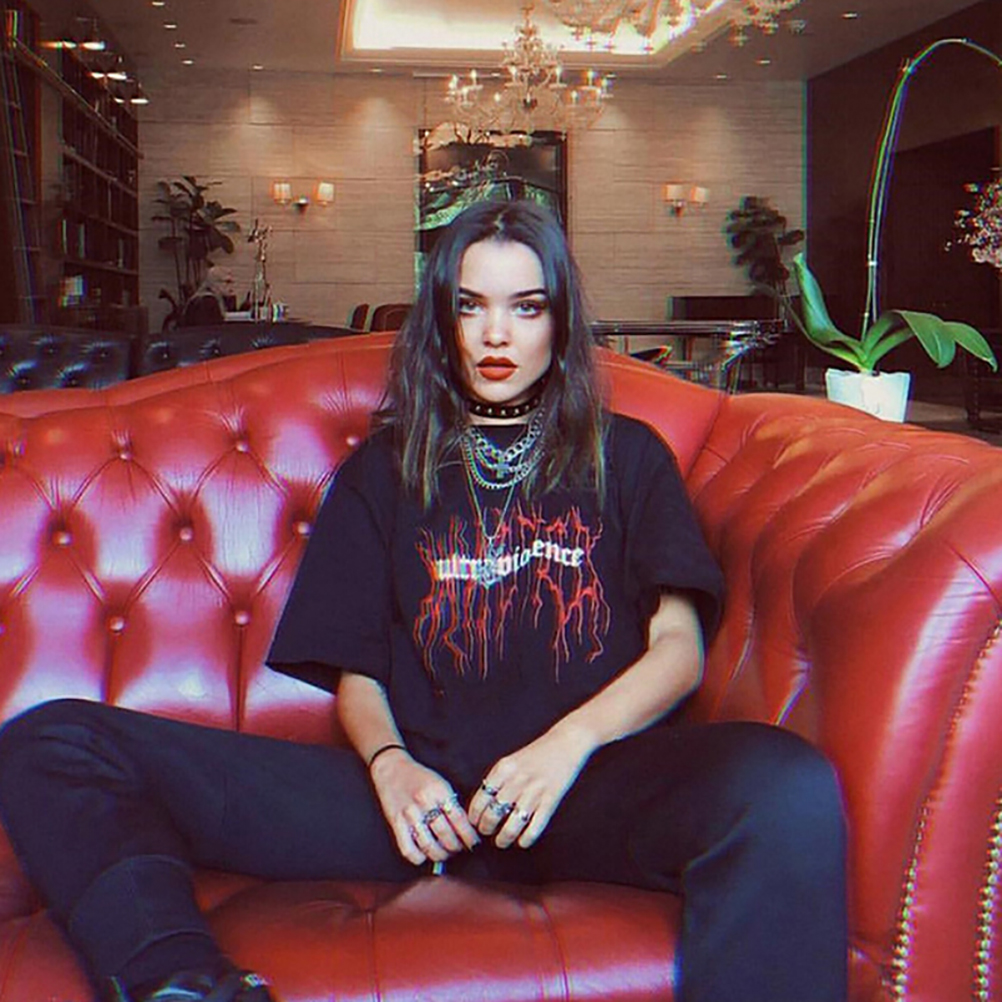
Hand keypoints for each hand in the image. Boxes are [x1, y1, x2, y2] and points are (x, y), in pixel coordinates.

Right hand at [369, 748, 480, 864]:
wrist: (392, 769)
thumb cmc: (419, 777)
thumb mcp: (440, 783)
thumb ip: (452, 803)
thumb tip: (466, 828)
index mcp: (439, 790)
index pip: (459, 819)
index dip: (469, 836)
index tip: (473, 842)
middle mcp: (424, 802)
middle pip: (446, 835)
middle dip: (456, 847)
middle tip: (460, 849)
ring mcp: (408, 813)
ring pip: (429, 846)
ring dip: (441, 855)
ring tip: (445, 853)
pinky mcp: (395, 823)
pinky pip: (408, 850)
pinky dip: (420, 857)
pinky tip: (425, 854)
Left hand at [469, 724, 593, 849]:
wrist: (566, 742)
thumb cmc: (538, 752)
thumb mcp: (511, 760)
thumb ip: (498, 779)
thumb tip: (484, 804)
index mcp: (503, 769)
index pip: (480, 799)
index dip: (474, 816)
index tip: (474, 822)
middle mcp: (516, 781)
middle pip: (493, 814)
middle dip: (486, 828)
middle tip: (486, 832)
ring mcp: (534, 792)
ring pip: (511, 826)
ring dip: (503, 839)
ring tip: (501, 841)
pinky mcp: (550, 801)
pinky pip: (534, 828)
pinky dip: (526, 839)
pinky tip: (522, 841)